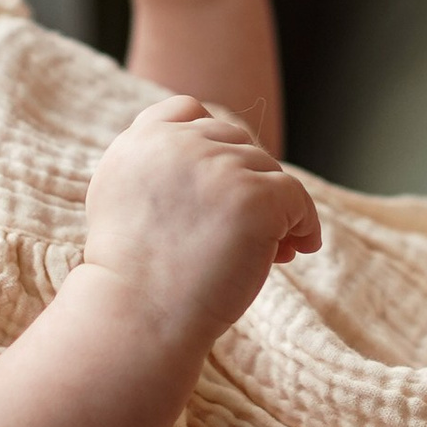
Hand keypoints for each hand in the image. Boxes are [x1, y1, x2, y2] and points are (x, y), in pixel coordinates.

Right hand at [81, 94, 320, 350]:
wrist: (138, 316)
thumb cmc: (133, 276)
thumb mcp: (123, 198)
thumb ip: (157, 165)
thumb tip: (222, 160)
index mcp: (140, 141)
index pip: (187, 109)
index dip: (210, 143)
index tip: (218, 185)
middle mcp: (179, 143)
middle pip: (236, 142)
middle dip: (245, 182)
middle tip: (248, 230)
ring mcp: (218, 166)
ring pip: (268, 171)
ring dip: (273, 208)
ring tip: (268, 250)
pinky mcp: (254, 197)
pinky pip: (298, 199)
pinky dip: (303, 224)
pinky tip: (297, 248)